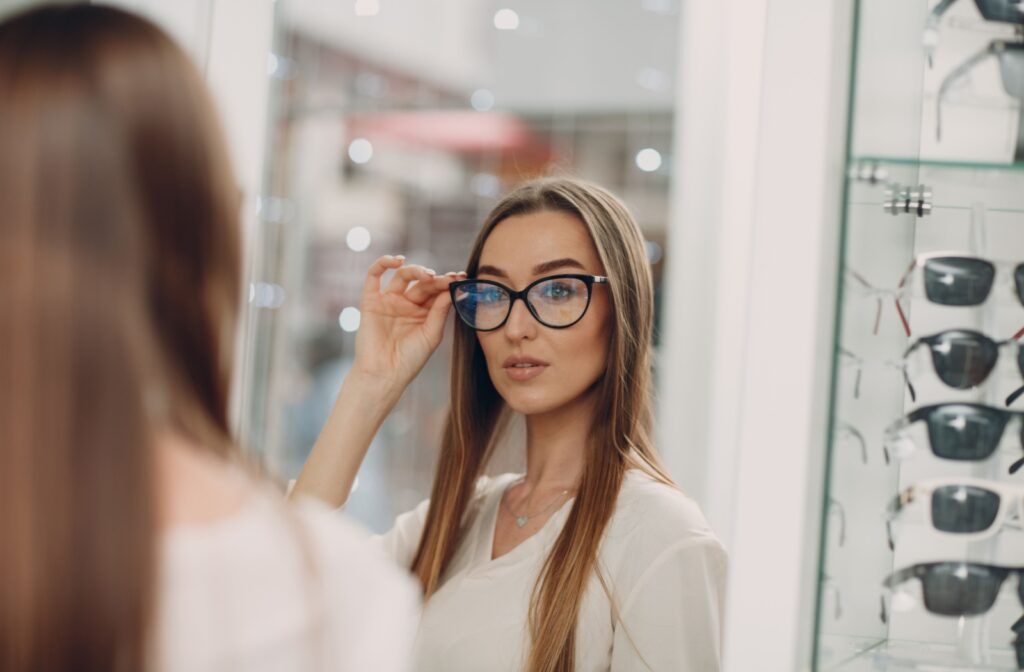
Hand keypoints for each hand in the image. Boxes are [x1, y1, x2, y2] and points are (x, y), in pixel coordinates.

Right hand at [350, 255, 464, 394]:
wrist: (384, 375)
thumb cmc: (410, 360)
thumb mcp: (431, 334)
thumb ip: (440, 311)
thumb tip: (451, 288)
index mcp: (423, 313)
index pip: (436, 291)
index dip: (447, 283)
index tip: (461, 278)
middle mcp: (406, 304)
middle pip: (422, 283)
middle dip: (435, 278)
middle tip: (447, 279)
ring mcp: (389, 301)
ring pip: (402, 276)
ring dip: (415, 270)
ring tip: (426, 274)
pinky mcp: (371, 301)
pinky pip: (374, 276)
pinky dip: (383, 263)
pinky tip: (397, 261)